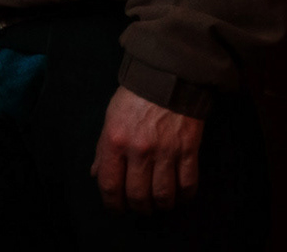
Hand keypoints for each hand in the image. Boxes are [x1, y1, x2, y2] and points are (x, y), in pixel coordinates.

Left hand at [89, 85, 204, 212]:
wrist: (169, 77)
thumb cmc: (135, 97)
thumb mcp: (111, 118)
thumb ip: (103, 149)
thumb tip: (97, 174)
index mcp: (115, 140)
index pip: (109, 184)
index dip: (112, 204)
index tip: (116, 209)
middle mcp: (139, 149)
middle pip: (137, 196)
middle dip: (137, 208)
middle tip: (139, 206)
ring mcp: (166, 151)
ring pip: (163, 196)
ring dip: (160, 206)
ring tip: (158, 203)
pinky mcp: (188, 150)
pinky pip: (188, 185)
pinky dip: (184, 196)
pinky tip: (179, 196)